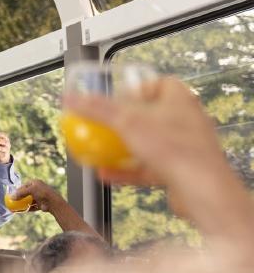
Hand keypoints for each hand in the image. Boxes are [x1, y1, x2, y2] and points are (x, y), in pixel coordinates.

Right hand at [12, 179, 63, 212]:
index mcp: (35, 183)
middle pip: (25, 194)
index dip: (17, 190)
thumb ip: (20, 193)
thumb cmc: (42, 193)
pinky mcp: (40, 204)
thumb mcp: (30, 190)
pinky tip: (20, 211)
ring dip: (21, 205)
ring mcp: (39, 197)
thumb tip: (11, 197)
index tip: (11, 195)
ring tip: (15, 208)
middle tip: (12, 202)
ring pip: (28, 201)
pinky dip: (26, 209)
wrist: (53, 203)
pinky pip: (31, 207)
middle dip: (19, 198)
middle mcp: (37, 189)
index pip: (24, 186)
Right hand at [62, 76, 238, 223]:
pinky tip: (107, 174)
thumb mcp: (126, 122)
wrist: (201, 189)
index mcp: (179, 99)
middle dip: (122, 122)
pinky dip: (126, 170)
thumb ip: (96, 109)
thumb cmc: (175, 149)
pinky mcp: (178, 169)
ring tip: (100, 152)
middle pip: (147, 115)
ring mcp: (182, 146)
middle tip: (103, 126)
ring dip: (121, 148)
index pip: (155, 83)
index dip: (133, 89)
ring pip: (146, 143)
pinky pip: (147, 166)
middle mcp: (184, 120)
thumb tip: (70, 99)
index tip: (114, 97)